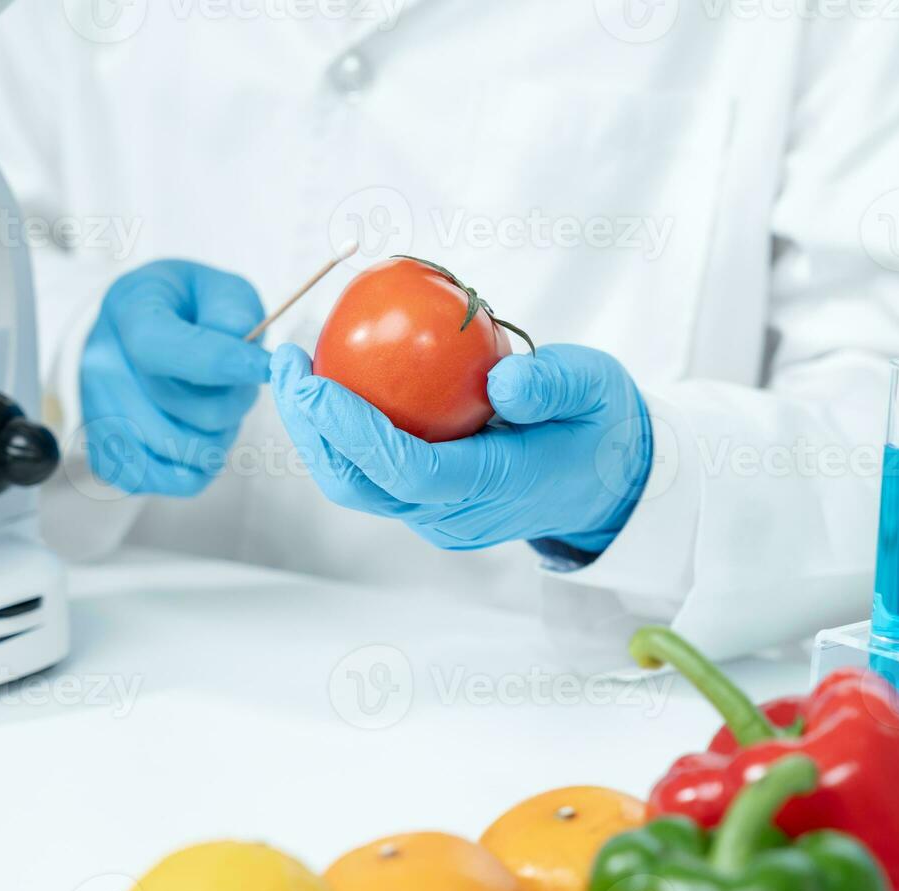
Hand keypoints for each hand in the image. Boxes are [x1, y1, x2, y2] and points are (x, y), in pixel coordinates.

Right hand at [80, 260, 267, 495]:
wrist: (134, 330)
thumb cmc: (184, 307)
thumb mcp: (216, 286)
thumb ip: (234, 309)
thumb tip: (243, 354)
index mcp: (128, 312)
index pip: (163, 347)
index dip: (223, 362)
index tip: (267, 366)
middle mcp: (102, 366)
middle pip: (196, 413)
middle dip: (238, 400)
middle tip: (239, 380)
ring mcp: (99, 414)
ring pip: (189, 453)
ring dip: (222, 434)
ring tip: (217, 405)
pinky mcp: (105, 455)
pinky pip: (172, 481)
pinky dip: (199, 465)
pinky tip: (197, 433)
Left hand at [271, 343, 652, 553]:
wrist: (610, 483)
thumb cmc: (600, 426)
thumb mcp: (596, 388)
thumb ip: (554, 384)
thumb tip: (500, 382)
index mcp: (496, 486)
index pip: (408, 469)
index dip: (353, 431)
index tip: (315, 382)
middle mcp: (456, 515)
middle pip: (362, 485)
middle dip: (311, 429)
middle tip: (287, 362)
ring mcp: (439, 520)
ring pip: (358, 487)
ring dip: (316, 434)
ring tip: (294, 371)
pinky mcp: (429, 511)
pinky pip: (372, 478)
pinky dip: (341, 437)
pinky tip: (328, 386)